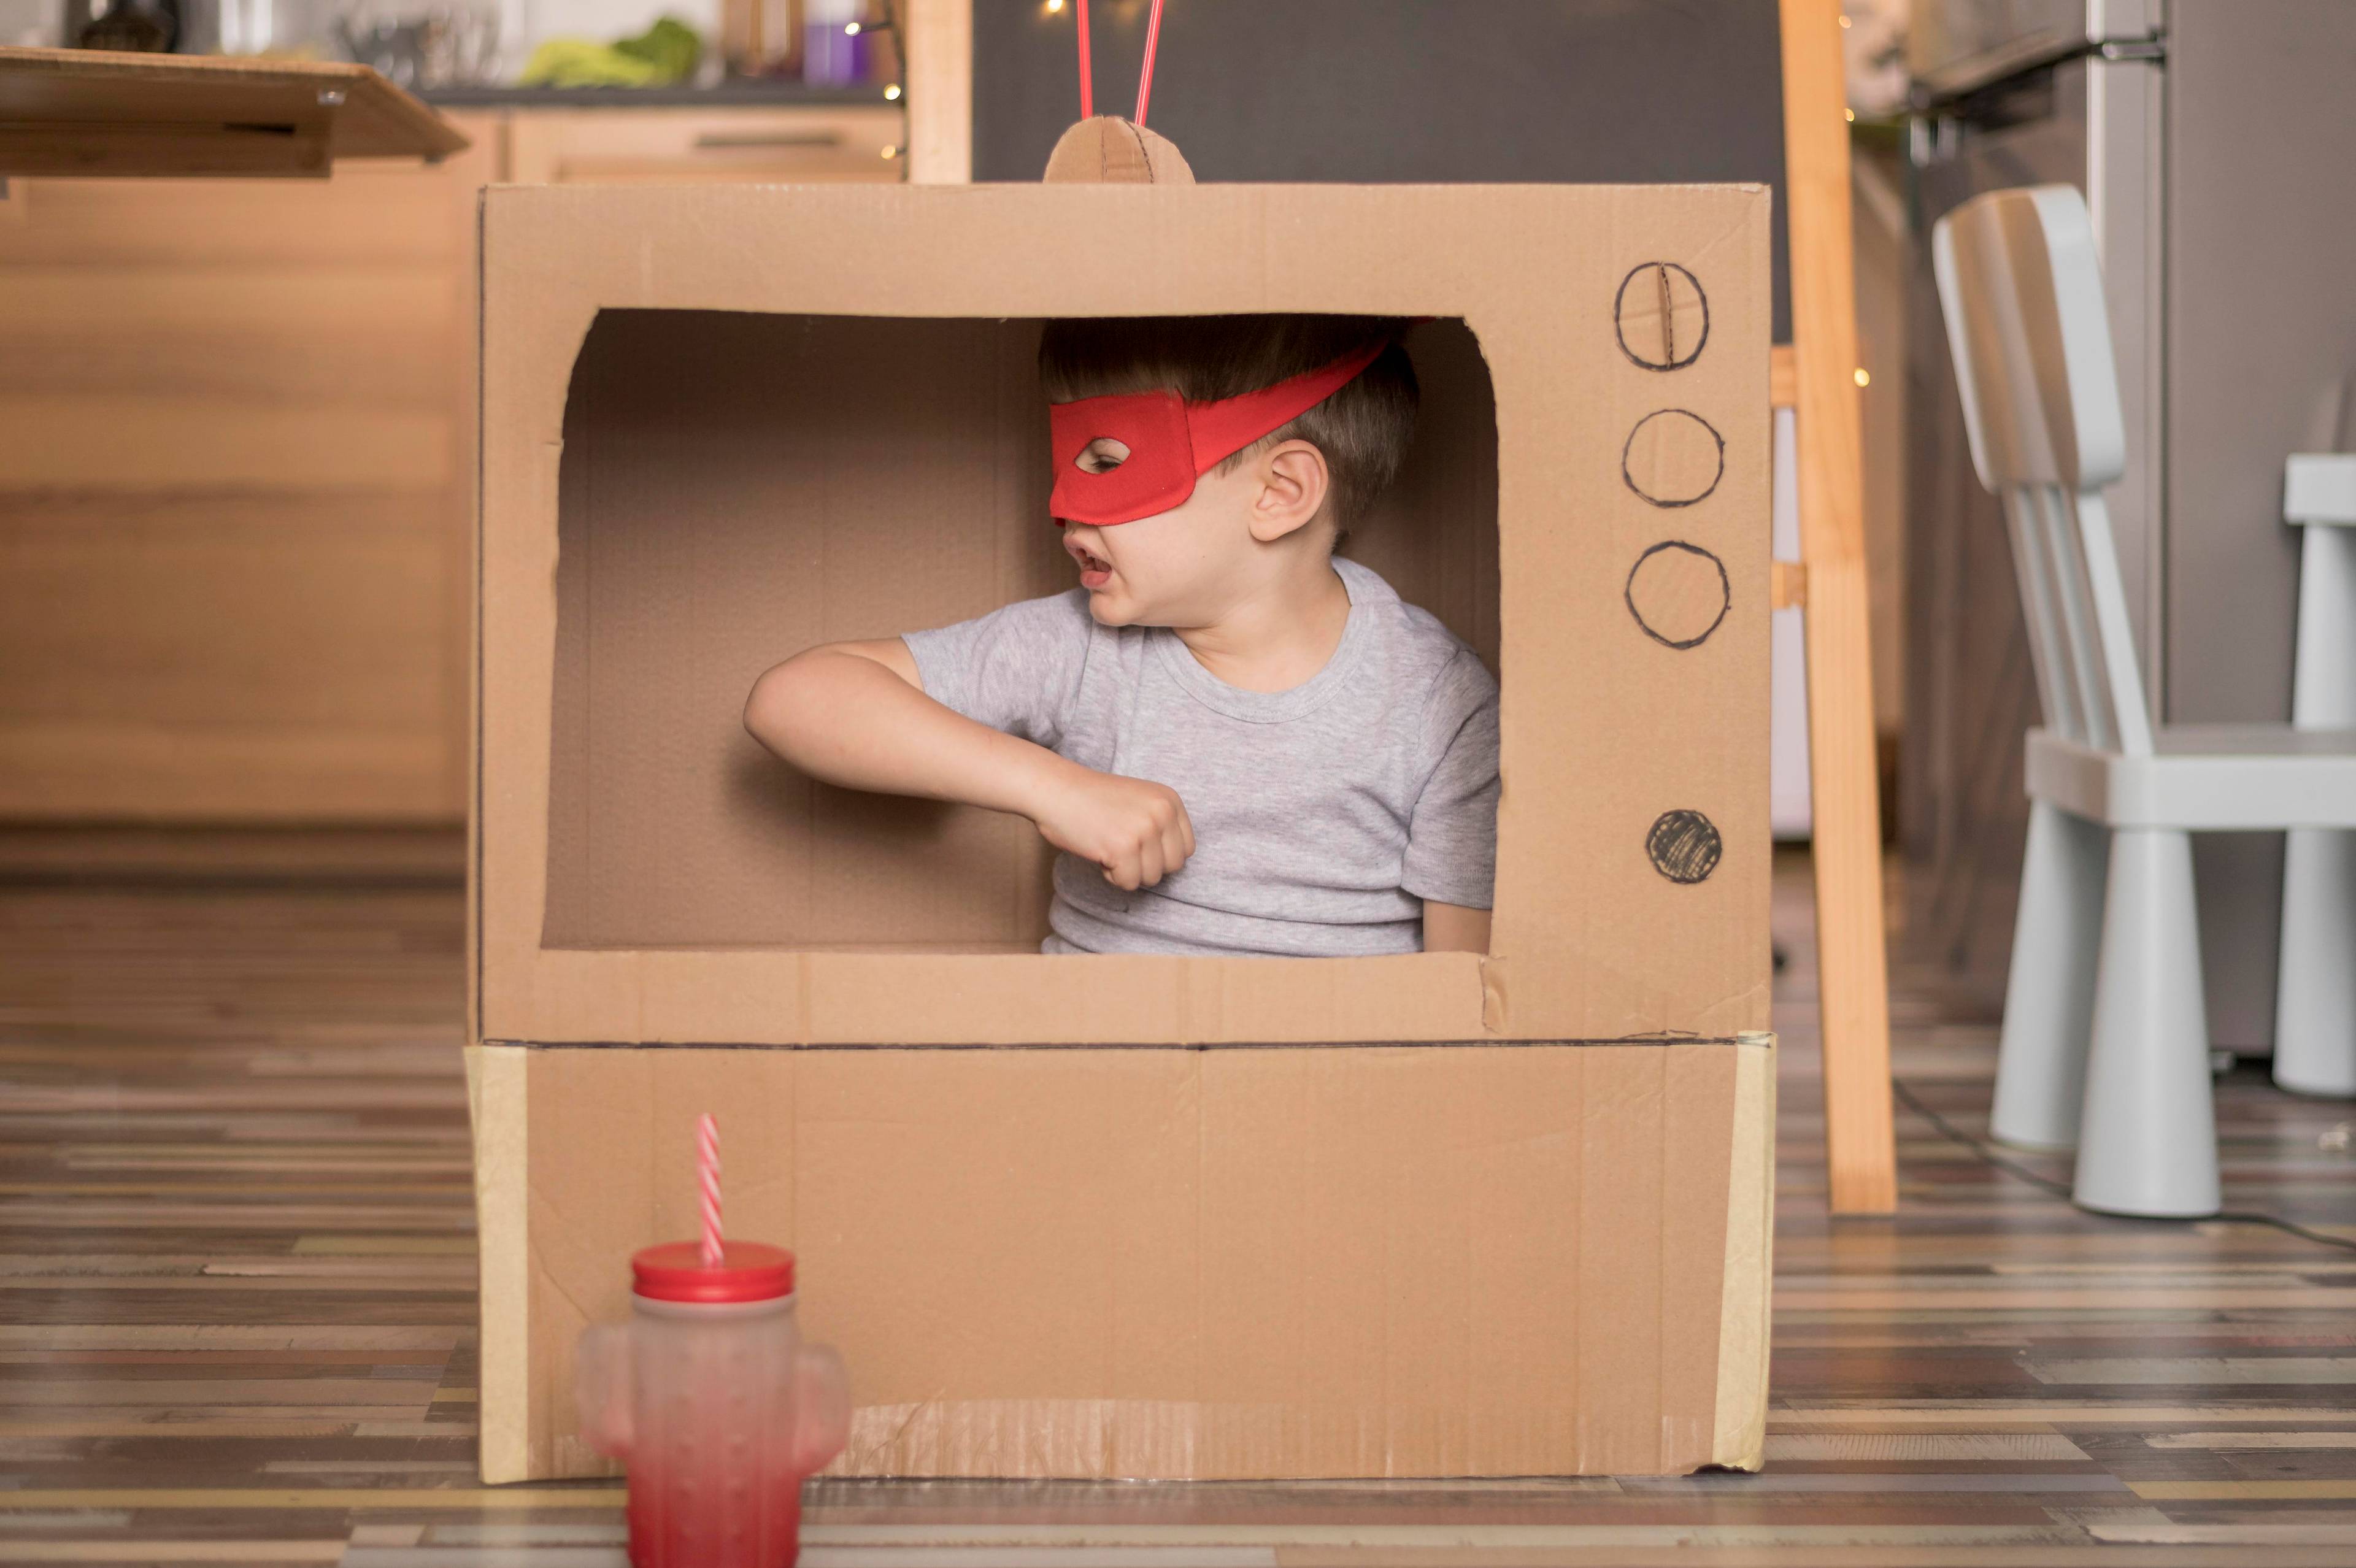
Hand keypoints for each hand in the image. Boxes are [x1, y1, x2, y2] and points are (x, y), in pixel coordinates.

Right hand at [1032, 766, 1195, 890]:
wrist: (1055, 790)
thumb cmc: (1092, 799)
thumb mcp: (1139, 801)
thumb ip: (1161, 824)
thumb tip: (1175, 863)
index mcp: (1170, 800)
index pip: (1186, 849)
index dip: (1160, 854)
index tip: (1137, 844)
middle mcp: (1162, 813)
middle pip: (1173, 866)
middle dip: (1146, 865)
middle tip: (1120, 846)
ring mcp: (1144, 830)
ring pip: (1151, 878)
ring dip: (1127, 870)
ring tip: (1107, 845)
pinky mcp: (1123, 849)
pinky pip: (1128, 883)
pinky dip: (1111, 875)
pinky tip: (1098, 852)